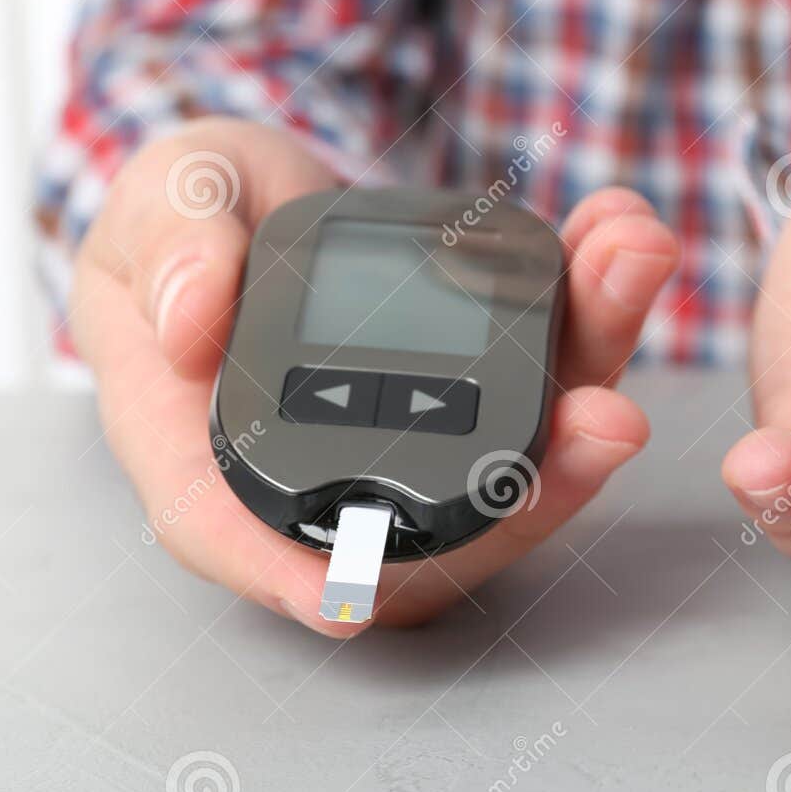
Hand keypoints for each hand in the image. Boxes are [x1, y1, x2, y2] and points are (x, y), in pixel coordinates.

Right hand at [73, 118, 678, 635]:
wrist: (269, 196)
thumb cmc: (194, 221)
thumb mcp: (161, 206)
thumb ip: (172, 251)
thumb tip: (188, 323)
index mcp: (215, 451)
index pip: (241, 539)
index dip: (294, 579)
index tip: (355, 595)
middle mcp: (334, 471)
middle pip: (433, 523)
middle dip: (535, 484)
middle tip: (604, 418)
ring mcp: (422, 440)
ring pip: (519, 450)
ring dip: (591, 368)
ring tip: (629, 268)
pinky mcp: (485, 393)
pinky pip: (550, 374)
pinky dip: (597, 308)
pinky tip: (620, 240)